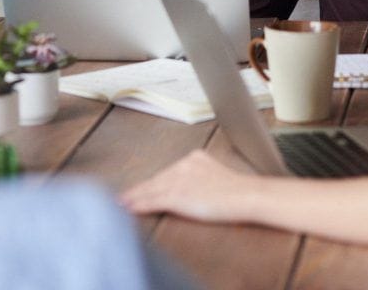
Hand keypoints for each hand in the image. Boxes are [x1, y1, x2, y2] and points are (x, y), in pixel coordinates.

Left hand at [121, 150, 257, 222]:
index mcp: (195, 158)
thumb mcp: (215, 176)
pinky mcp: (178, 195)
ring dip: (135, 197)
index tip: (140, 188)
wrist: (245, 195)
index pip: (168, 172)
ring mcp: (180, 180)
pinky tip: (130, 208)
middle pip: (157, 179)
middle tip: (123, 196)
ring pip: (152, 189)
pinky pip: (154, 201)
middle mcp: (185, 165)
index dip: (152, 183)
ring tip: (122, 203)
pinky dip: (140, 205)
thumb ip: (200, 178)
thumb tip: (190, 188)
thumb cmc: (237, 190)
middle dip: (139, 189)